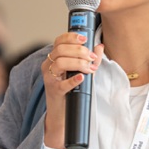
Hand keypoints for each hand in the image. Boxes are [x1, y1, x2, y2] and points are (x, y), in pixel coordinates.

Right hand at [41, 33, 102, 148]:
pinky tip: (81, 77)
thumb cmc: (70, 89)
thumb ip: (91, 59)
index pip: (59, 41)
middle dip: (79, 51)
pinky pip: (62, 84)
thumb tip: (99, 46)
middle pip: (61, 50)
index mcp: (54, 58)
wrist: (61, 112)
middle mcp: (48, 65)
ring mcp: (49, 78)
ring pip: (60, 63)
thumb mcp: (81, 70)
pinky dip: (73, 80)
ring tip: (89, 68)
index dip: (72, 37)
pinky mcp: (54, 91)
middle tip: (91, 58)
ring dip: (78, 63)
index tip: (85, 39)